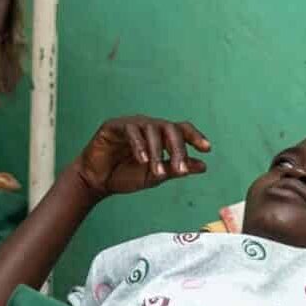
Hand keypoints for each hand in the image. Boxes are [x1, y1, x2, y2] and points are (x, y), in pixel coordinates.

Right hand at [73, 116, 210, 199]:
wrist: (97, 182)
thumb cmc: (125, 176)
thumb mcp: (155, 176)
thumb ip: (177, 169)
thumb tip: (203, 166)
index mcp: (160, 136)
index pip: (181, 129)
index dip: (195, 136)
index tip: (207, 149)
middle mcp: (148, 126)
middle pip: (170, 128)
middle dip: (178, 149)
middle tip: (181, 169)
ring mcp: (132, 124)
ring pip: (152, 129)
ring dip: (157, 152)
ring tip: (157, 172)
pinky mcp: (114, 126)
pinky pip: (131, 130)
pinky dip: (139, 145)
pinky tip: (141, 160)